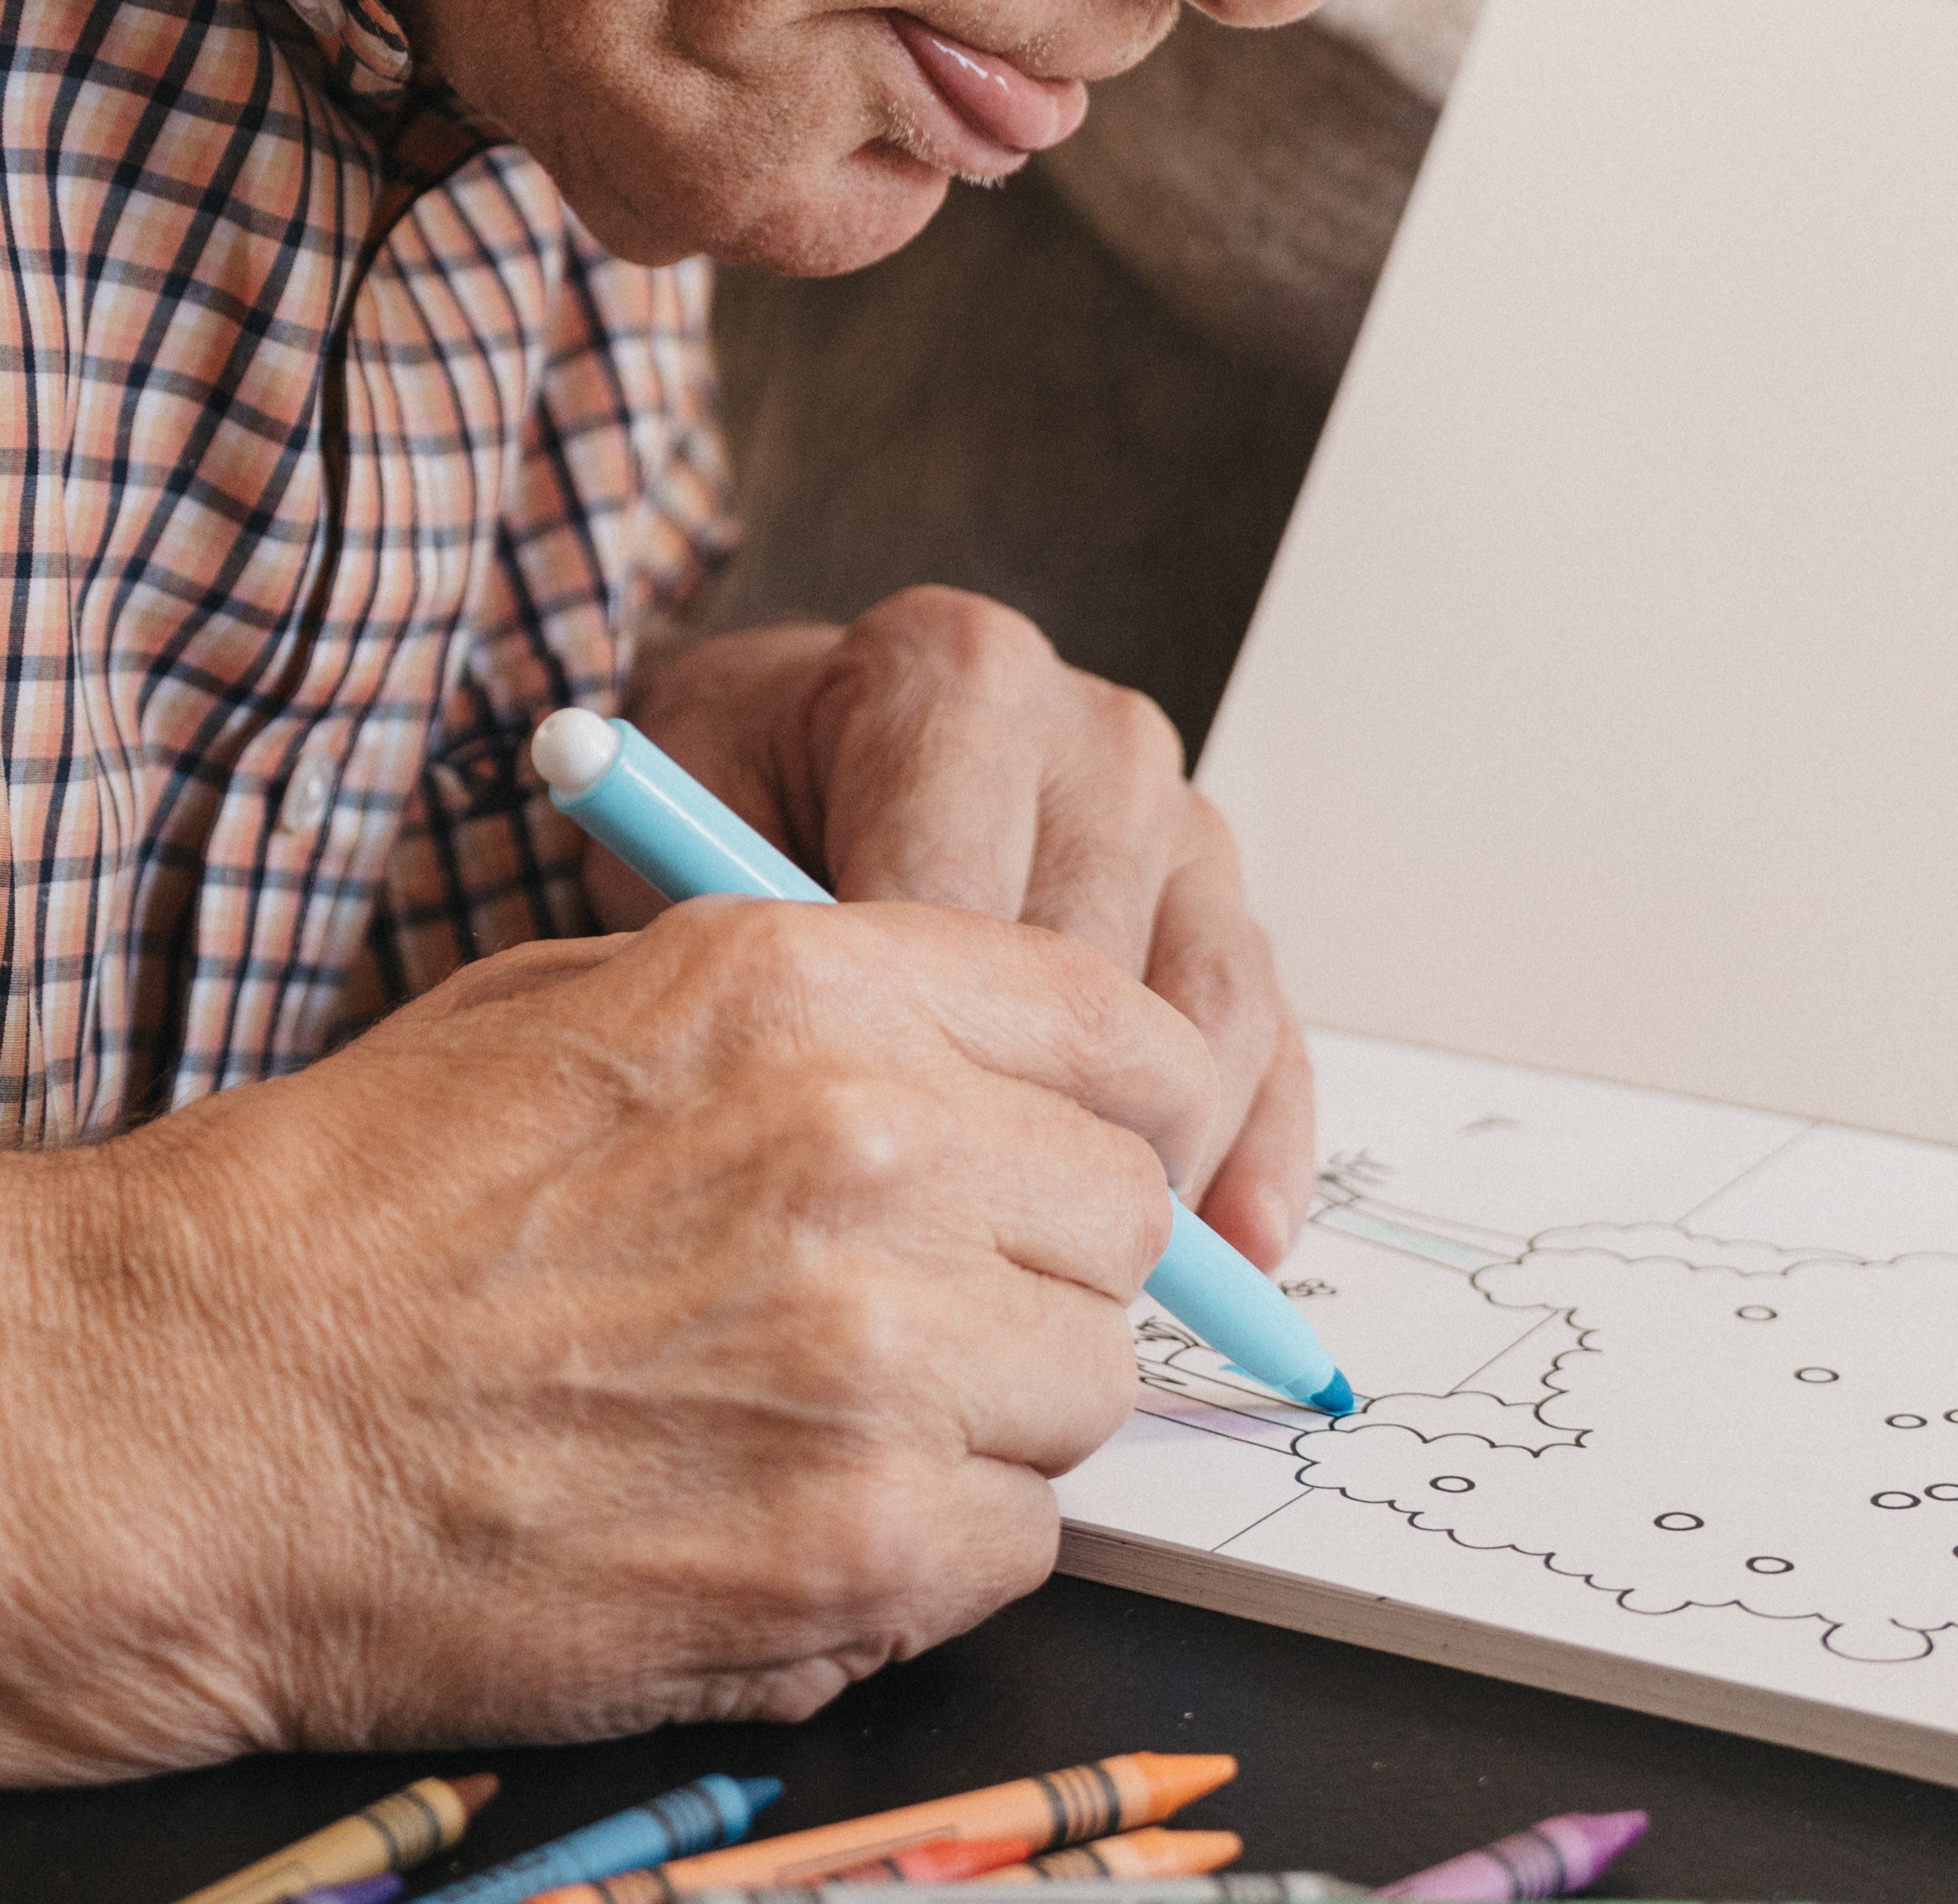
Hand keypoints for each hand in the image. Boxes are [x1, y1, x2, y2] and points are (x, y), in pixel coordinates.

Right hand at [36, 897, 1211, 1754]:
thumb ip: (825, 1018)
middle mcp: (870, 1153)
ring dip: (995, 1408)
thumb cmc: (354, 1206)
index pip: (1122, 1032)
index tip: (1066, 1152)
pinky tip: (793, 1506)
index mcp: (810, 988)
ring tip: (825, 1408)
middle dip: (1042, 1258)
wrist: (193, 1416)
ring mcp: (875, 1365)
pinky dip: (935, 1541)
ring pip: (1086, 1391)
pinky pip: (1018, 1545)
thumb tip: (994, 1076)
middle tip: (914, 1296)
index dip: (1107, 1106)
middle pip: (1121, 1220)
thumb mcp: (591, 1000)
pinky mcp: (853, 1553)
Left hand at [620, 593, 1314, 1264]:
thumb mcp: (691, 825)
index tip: (877, 1168)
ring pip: (1204, 999)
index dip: (915, 1043)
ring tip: (1102, 1282)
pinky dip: (1258, 1142)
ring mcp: (1172, 811)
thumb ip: (754, 925)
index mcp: (956, 676)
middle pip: (1095, 955)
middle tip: (966, 1256)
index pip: (959, 889)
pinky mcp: (1222, 894)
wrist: (802, 734)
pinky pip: (1266, 1023)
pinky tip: (1236, 1242)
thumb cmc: (739, 793)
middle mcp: (1088, 730)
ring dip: (1164, 1151)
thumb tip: (822, 1074)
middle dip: (1038, 1118)